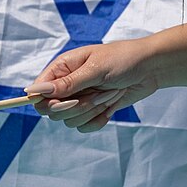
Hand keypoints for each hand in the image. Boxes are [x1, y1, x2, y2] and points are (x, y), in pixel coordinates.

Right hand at [30, 40, 161, 131]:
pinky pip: (84, 127)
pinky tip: (111, 106)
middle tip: (97, 93)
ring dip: (92, 111)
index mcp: (62, 68)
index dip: (48, 101)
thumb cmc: (123, 60)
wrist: (150, 68)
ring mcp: (79, 99)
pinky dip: (98, 120)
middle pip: (52, 111)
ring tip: (109, 93)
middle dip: (77, 107)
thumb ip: (67, 83)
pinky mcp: (92, 111)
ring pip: (69, 121)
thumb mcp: (95, 69)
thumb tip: (35, 91)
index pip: (38, 92)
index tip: (70, 99)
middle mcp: (66, 85)